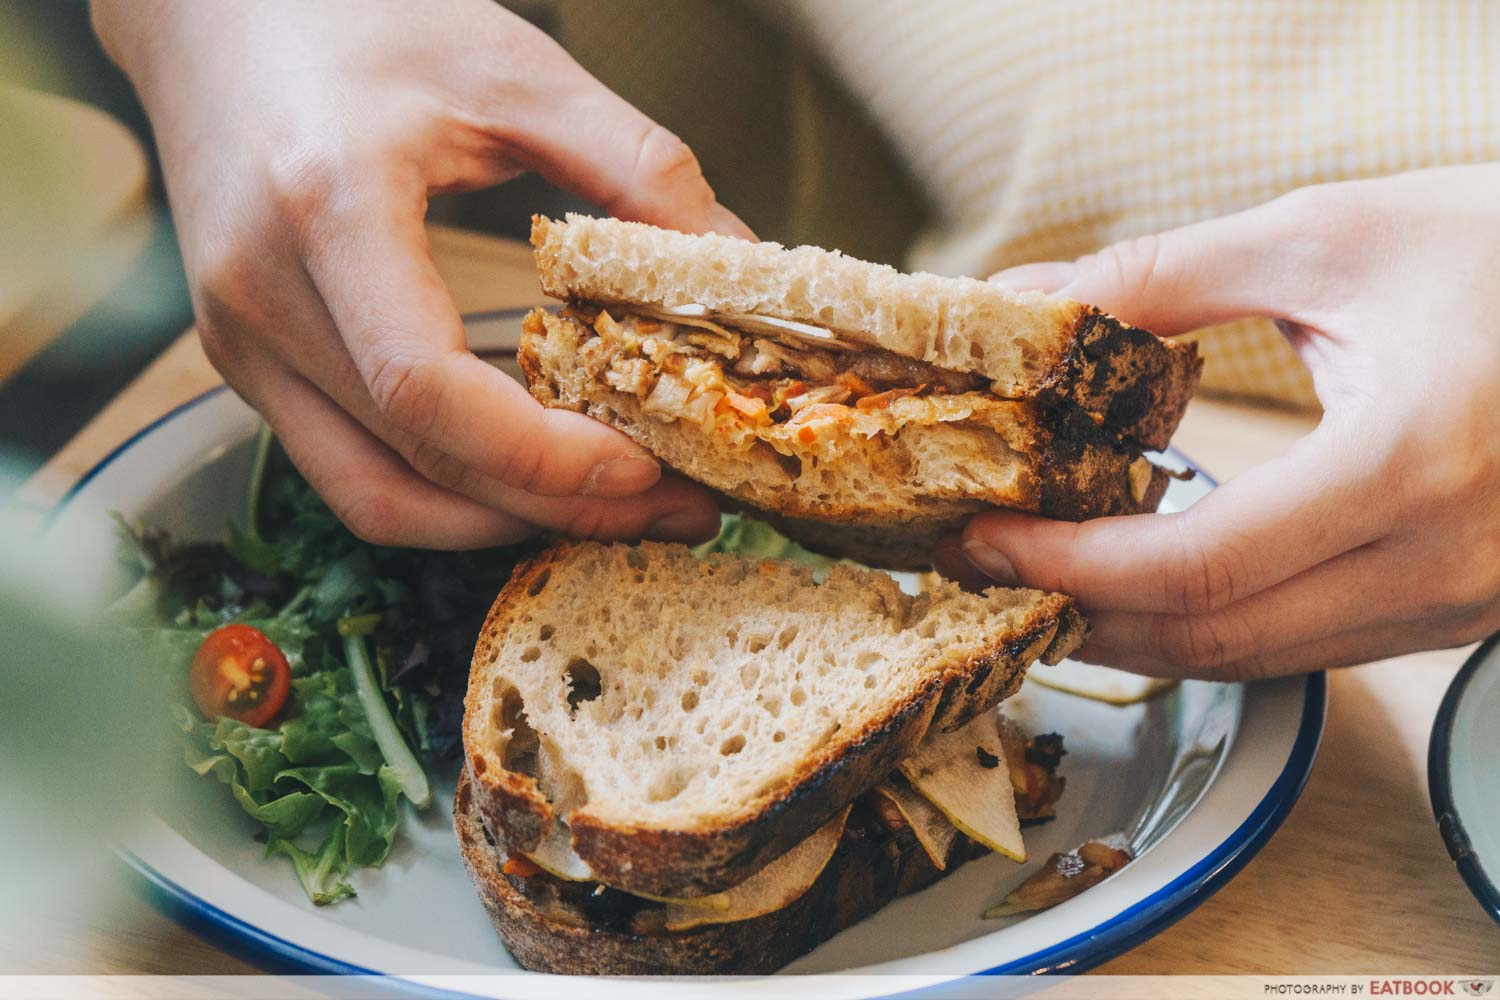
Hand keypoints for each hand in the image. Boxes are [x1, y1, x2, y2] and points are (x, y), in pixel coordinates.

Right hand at [93, 0, 748, 547]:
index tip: (647, 468)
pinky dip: (448, 493)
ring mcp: (243, 341)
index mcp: (326, 208)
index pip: (426, 389)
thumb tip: (734, 259)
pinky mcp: (249, 362)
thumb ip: (634, 164)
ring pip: (377, 495)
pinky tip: (532, 475)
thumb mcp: (514, 69)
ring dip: (503, 521)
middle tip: (673, 508)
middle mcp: (262, 296)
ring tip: (615, 507)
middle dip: (557, 505)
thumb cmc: (358, 17)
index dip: (544, 456)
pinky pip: (352, 470)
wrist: (217, 9)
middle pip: (415, 464)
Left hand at [937, 164, 1499, 678]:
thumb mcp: (1328, 238)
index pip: (1196, 566)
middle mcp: (1443, 562)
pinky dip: (1213, 623)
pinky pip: (1310, 645)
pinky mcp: (1462, 607)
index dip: (1067, 563)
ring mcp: (1461, 601)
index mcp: (1410, 465)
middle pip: (1214, 637)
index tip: (979, 538)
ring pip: (1259, 657)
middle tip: (985, 568)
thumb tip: (1024, 304)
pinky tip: (1148, 582)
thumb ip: (1161, 277)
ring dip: (1137, 630)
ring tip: (1045, 577)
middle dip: (1079, 612)